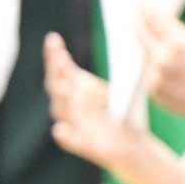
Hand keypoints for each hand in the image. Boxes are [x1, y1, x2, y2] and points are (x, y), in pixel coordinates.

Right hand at [45, 31, 140, 169]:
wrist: (131, 145)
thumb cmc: (124, 113)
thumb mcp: (121, 88)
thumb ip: (121, 69)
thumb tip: (131, 42)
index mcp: (78, 87)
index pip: (60, 69)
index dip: (54, 55)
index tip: (53, 38)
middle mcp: (70, 104)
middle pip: (56, 85)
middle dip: (56, 71)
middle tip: (59, 58)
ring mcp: (74, 123)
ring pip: (61, 110)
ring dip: (62, 98)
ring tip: (65, 87)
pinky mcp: (82, 144)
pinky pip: (69, 139)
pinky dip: (64, 135)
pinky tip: (61, 130)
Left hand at [135, 11, 184, 125]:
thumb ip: (178, 36)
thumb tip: (157, 23)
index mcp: (179, 43)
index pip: (154, 20)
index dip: (146, 11)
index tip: (140, 4)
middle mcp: (163, 58)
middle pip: (141, 34)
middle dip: (141, 25)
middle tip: (138, 17)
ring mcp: (154, 75)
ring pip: (146, 54)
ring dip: (150, 49)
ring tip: (164, 50)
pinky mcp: (152, 89)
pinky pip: (149, 72)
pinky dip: (155, 68)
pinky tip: (170, 71)